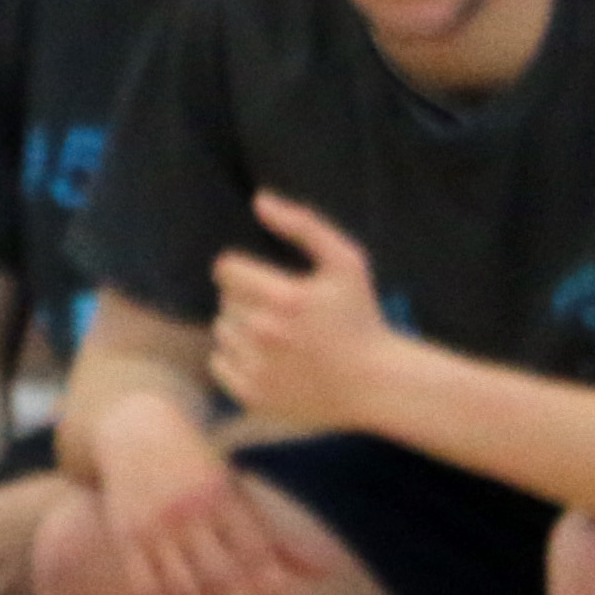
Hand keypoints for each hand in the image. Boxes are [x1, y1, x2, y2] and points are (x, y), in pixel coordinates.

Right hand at [91, 390, 306, 594]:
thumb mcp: (241, 491)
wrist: (134, 430)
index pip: (256, 557)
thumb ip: (277, 536)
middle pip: (221, 579)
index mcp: (223, 499)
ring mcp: (153, 526)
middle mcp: (188, 513)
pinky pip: (147, 586)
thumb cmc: (196, 465)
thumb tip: (327, 573)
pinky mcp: (124, 536)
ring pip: (183, 589)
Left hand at [209, 191, 397, 432]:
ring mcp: (257, 367)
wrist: (375, 383)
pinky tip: (271, 359)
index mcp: (285, 298)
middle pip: (225, 300)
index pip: (225, 269)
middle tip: (285, 313)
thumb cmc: (361, 317)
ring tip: (280, 336)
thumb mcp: (347, 263)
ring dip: (241, 329)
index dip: (244, 271)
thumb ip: (304, 226)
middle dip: (248, 300)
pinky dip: (237, 359)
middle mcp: (265, 333)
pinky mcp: (251, 394)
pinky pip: (218, 363)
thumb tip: (259, 200)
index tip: (268, 281)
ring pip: (221, 331)